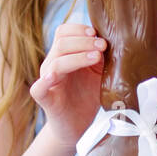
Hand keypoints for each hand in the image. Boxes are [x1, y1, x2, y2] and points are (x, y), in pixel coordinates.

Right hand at [29, 22, 107, 145]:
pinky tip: (55, 76)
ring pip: (56, 62)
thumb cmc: (88, 96)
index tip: (97, 33)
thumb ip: (102, 57)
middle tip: (103, 45)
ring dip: (77, 57)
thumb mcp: (99, 73)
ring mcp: (48, 81)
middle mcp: (53, 64)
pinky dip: (45, 81)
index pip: (64, 32)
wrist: (77, 126)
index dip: (79, 29)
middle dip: (84, 41)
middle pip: (61, 43)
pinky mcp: (45, 99)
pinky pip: (38, 88)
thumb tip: (119, 39)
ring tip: (95, 57)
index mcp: (64, 55)